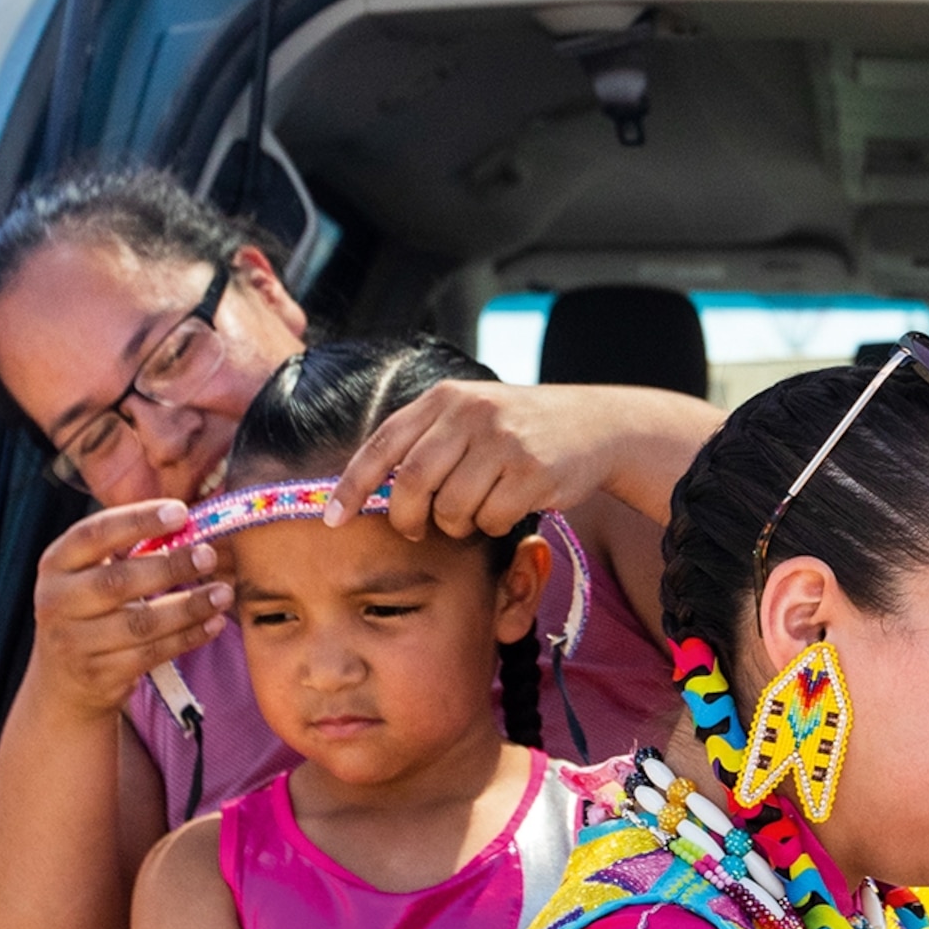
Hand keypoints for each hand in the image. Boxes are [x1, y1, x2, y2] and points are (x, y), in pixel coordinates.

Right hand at [27, 501, 229, 715]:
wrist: (64, 679)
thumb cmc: (90, 610)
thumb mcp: (91, 575)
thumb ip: (127, 550)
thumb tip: (189, 524)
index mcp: (57, 564)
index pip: (94, 534)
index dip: (138, 521)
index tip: (181, 513)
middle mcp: (57, 601)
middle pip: (118, 581)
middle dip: (169, 566)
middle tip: (208, 555)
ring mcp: (75, 642)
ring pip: (141, 623)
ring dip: (189, 606)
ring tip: (223, 593)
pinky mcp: (99, 673)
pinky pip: (152, 653)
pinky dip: (188, 636)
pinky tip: (214, 623)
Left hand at [331, 381, 633, 541]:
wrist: (595, 424)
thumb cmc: (519, 429)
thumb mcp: (471, 414)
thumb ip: (425, 440)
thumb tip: (368, 489)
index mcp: (446, 397)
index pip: (383, 444)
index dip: (352, 485)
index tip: (333, 518)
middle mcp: (471, 414)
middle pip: (412, 482)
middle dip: (405, 518)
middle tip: (414, 530)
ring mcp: (503, 442)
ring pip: (451, 508)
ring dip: (456, 524)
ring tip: (474, 512)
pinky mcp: (532, 472)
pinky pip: (491, 519)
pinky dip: (492, 525)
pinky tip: (508, 508)